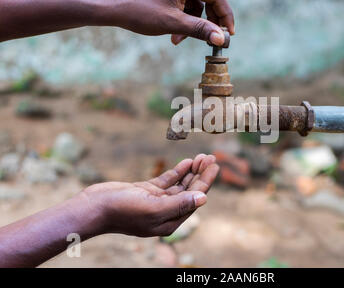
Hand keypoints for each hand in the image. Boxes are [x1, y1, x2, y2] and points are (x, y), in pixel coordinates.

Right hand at [80, 154, 218, 236]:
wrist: (93, 207)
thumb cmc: (122, 211)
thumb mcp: (153, 208)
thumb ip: (179, 204)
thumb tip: (204, 198)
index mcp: (170, 222)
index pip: (194, 199)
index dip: (206, 182)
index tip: (215, 166)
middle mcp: (166, 213)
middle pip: (190, 191)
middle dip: (201, 174)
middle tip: (212, 157)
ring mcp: (156, 201)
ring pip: (180, 185)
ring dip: (192, 171)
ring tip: (202, 156)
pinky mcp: (147, 191)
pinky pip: (168, 181)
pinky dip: (178, 171)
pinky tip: (187, 162)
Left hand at [112, 0, 234, 45]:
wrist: (114, 7)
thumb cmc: (140, 12)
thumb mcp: (173, 23)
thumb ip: (200, 30)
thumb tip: (222, 38)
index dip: (225, 16)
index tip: (229, 35)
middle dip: (213, 18)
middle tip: (213, 36)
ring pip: (200, 2)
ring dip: (197, 22)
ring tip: (181, 38)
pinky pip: (188, 4)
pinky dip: (186, 19)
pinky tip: (175, 34)